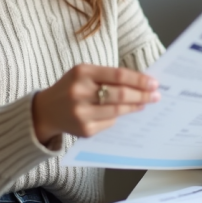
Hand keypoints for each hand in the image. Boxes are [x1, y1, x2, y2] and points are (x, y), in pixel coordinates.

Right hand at [32, 64, 159, 144]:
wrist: (45, 110)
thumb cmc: (70, 88)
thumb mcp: (83, 74)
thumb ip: (107, 76)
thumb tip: (140, 83)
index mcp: (81, 72)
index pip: (117, 75)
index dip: (138, 79)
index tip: (154, 82)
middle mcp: (80, 92)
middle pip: (120, 94)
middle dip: (142, 95)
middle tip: (155, 95)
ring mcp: (81, 113)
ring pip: (117, 111)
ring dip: (134, 107)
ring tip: (145, 103)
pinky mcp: (84, 130)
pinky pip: (109, 123)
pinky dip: (118, 117)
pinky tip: (125, 113)